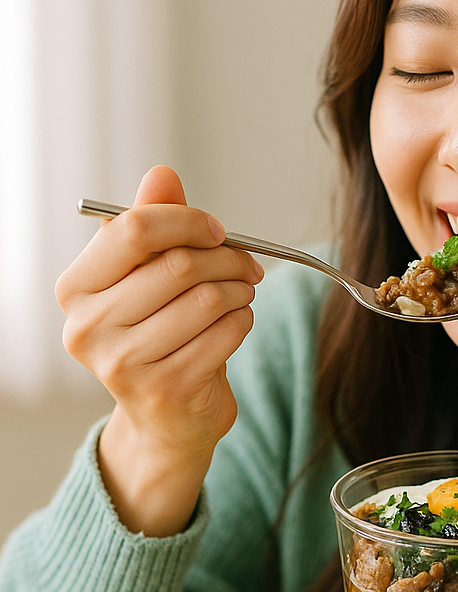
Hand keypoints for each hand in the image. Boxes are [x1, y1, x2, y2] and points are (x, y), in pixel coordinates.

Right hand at [56, 166, 262, 534]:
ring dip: (239, 290)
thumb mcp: (149, 277)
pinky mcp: (165, 390)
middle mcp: (88, 327)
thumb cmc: (159, 334)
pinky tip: (236, 323)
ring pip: (206, 300)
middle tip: (248, 264)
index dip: (186, 222)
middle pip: (177, 266)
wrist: (167, 417)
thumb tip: (162, 174)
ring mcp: (123, 363)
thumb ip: (154, 225)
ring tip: (242, 293)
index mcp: (76, 289)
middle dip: (226, 258)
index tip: (217, 230)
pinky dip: (243, 321)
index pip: (132, 231)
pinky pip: (225, 334)